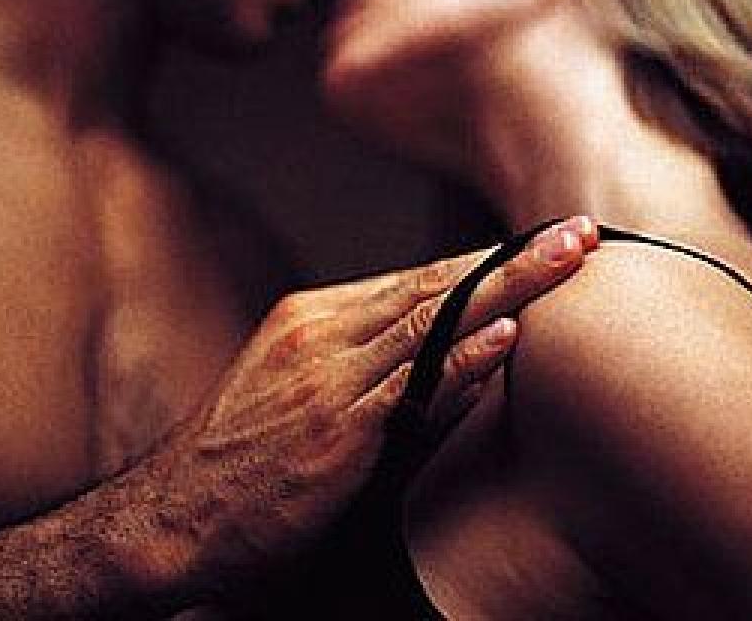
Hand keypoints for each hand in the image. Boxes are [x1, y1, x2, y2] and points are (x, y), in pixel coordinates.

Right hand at [160, 216, 596, 595]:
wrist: (171, 518)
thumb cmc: (236, 463)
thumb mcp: (292, 392)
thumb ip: (367, 368)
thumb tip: (460, 353)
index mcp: (310, 318)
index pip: (414, 280)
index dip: (483, 262)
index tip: (539, 247)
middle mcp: (320, 334)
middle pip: (433, 283)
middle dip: (512, 256)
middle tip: (580, 233)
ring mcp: (327, 378)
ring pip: (431, 318)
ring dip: (510, 284)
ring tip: (570, 260)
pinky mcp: (334, 429)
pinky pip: (409, 384)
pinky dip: (461, 355)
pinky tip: (509, 333)